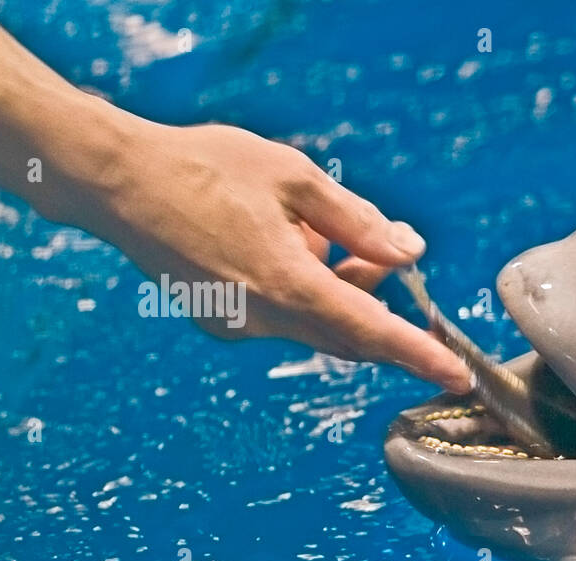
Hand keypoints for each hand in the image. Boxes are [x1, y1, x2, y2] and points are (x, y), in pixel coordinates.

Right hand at [91, 121, 471, 391]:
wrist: (117, 181)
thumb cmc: (207, 168)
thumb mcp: (295, 178)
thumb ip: (359, 221)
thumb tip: (410, 255)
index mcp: (286, 283)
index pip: (370, 332)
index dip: (418, 355)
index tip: (458, 377)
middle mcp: (263, 317)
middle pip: (349, 333)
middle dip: (379, 305)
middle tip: (383, 254)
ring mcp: (239, 326)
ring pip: (317, 324)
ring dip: (339, 291)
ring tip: (315, 232)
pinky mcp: (223, 323)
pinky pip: (284, 318)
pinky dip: (303, 291)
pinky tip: (278, 244)